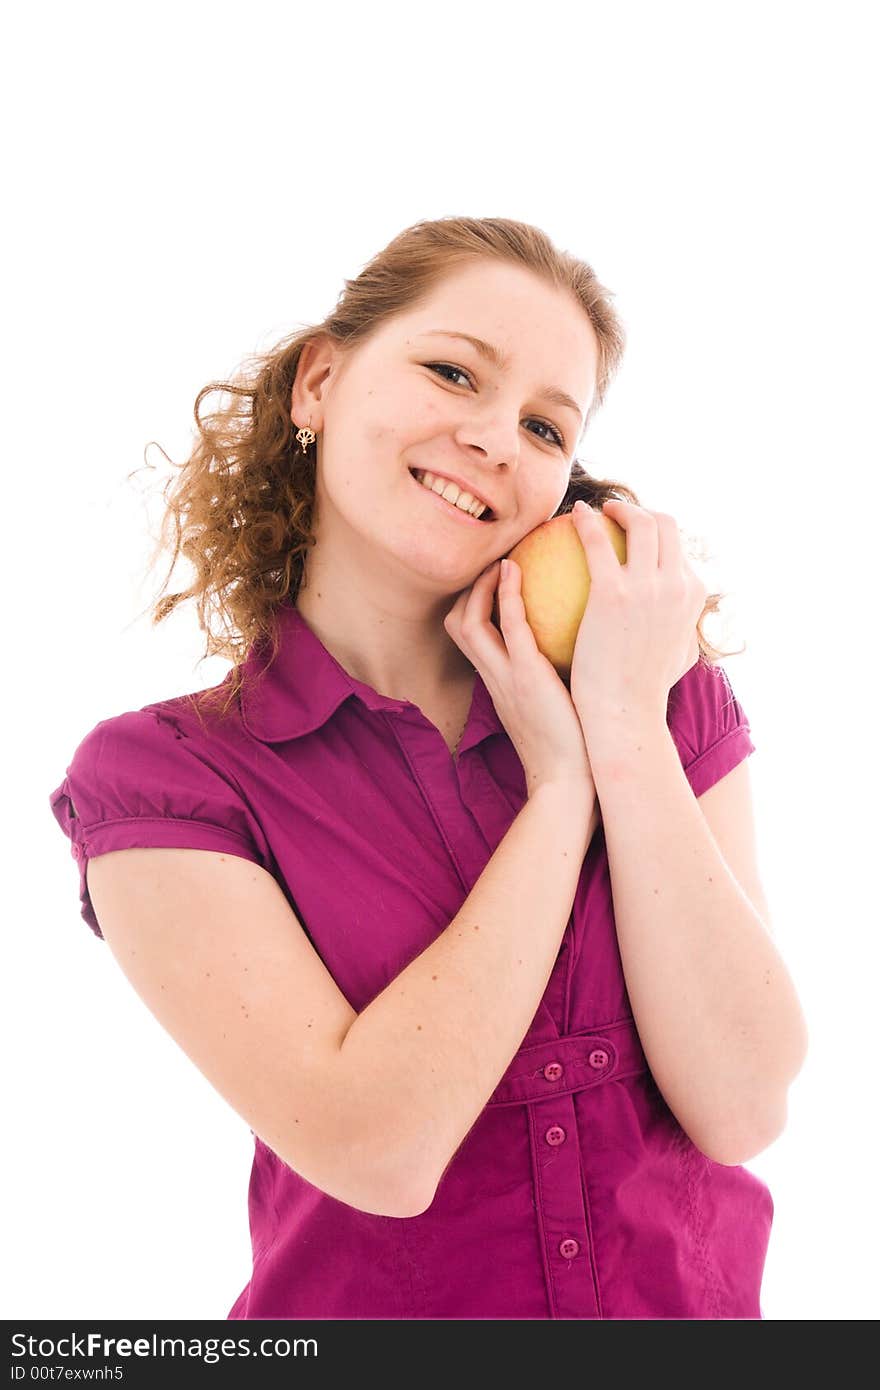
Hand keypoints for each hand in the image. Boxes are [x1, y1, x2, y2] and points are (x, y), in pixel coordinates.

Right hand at [443, 557, 594, 799]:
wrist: (570, 783)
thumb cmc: (573, 750)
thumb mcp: (555, 709)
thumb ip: (555, 682)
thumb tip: (584, 651)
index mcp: (500, 686)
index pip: (471, 639)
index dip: (474, 607)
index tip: (497, 583)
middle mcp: (494, 678)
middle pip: (456, 626)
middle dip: (465, 592)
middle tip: (493, 564)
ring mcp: (506, 676)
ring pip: (468, 622)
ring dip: (479, 587)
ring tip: (502, 560)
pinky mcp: (525, 675)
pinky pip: (508, 626)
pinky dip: (506, 594)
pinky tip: (517, 569)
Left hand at [567, 499, 705, 725]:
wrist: (624, 712)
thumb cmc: (644, 691)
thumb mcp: (679, 655)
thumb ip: (684, 629)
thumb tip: (682, 618)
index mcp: (693, 595)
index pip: (679, 547)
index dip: (657, 532)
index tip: (633, 532)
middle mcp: (677, 584)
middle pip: (665, 523)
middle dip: (641, 510)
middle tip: (615, 514)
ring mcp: (647, 586)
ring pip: (638, 522)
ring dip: (616, 508)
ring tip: (593, 511)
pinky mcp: (613, 592)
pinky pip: (596, 541)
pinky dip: (586, 522)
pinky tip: (570, 518)